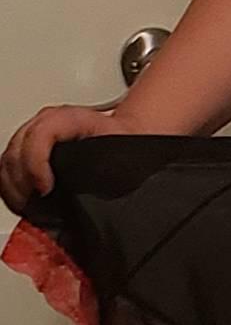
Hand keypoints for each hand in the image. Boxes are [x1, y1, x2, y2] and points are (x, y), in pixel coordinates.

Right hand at [0, 105, 143, 213]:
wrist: (125, 135)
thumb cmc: (123, 144)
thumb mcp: (120, 153)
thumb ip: (102, 171)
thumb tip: (90, 202)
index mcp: (73, 118)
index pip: (40, 132)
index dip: (36, 162)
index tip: (46, 189)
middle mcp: (49, 121)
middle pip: (17, 150)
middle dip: (22, 182)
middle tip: (37, 204)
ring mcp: (35, 132)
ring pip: (8, 160)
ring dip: (14, 187)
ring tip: (31, 205)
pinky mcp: (27, 147)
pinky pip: (7, 168)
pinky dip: (11, 188)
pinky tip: (26, 201)